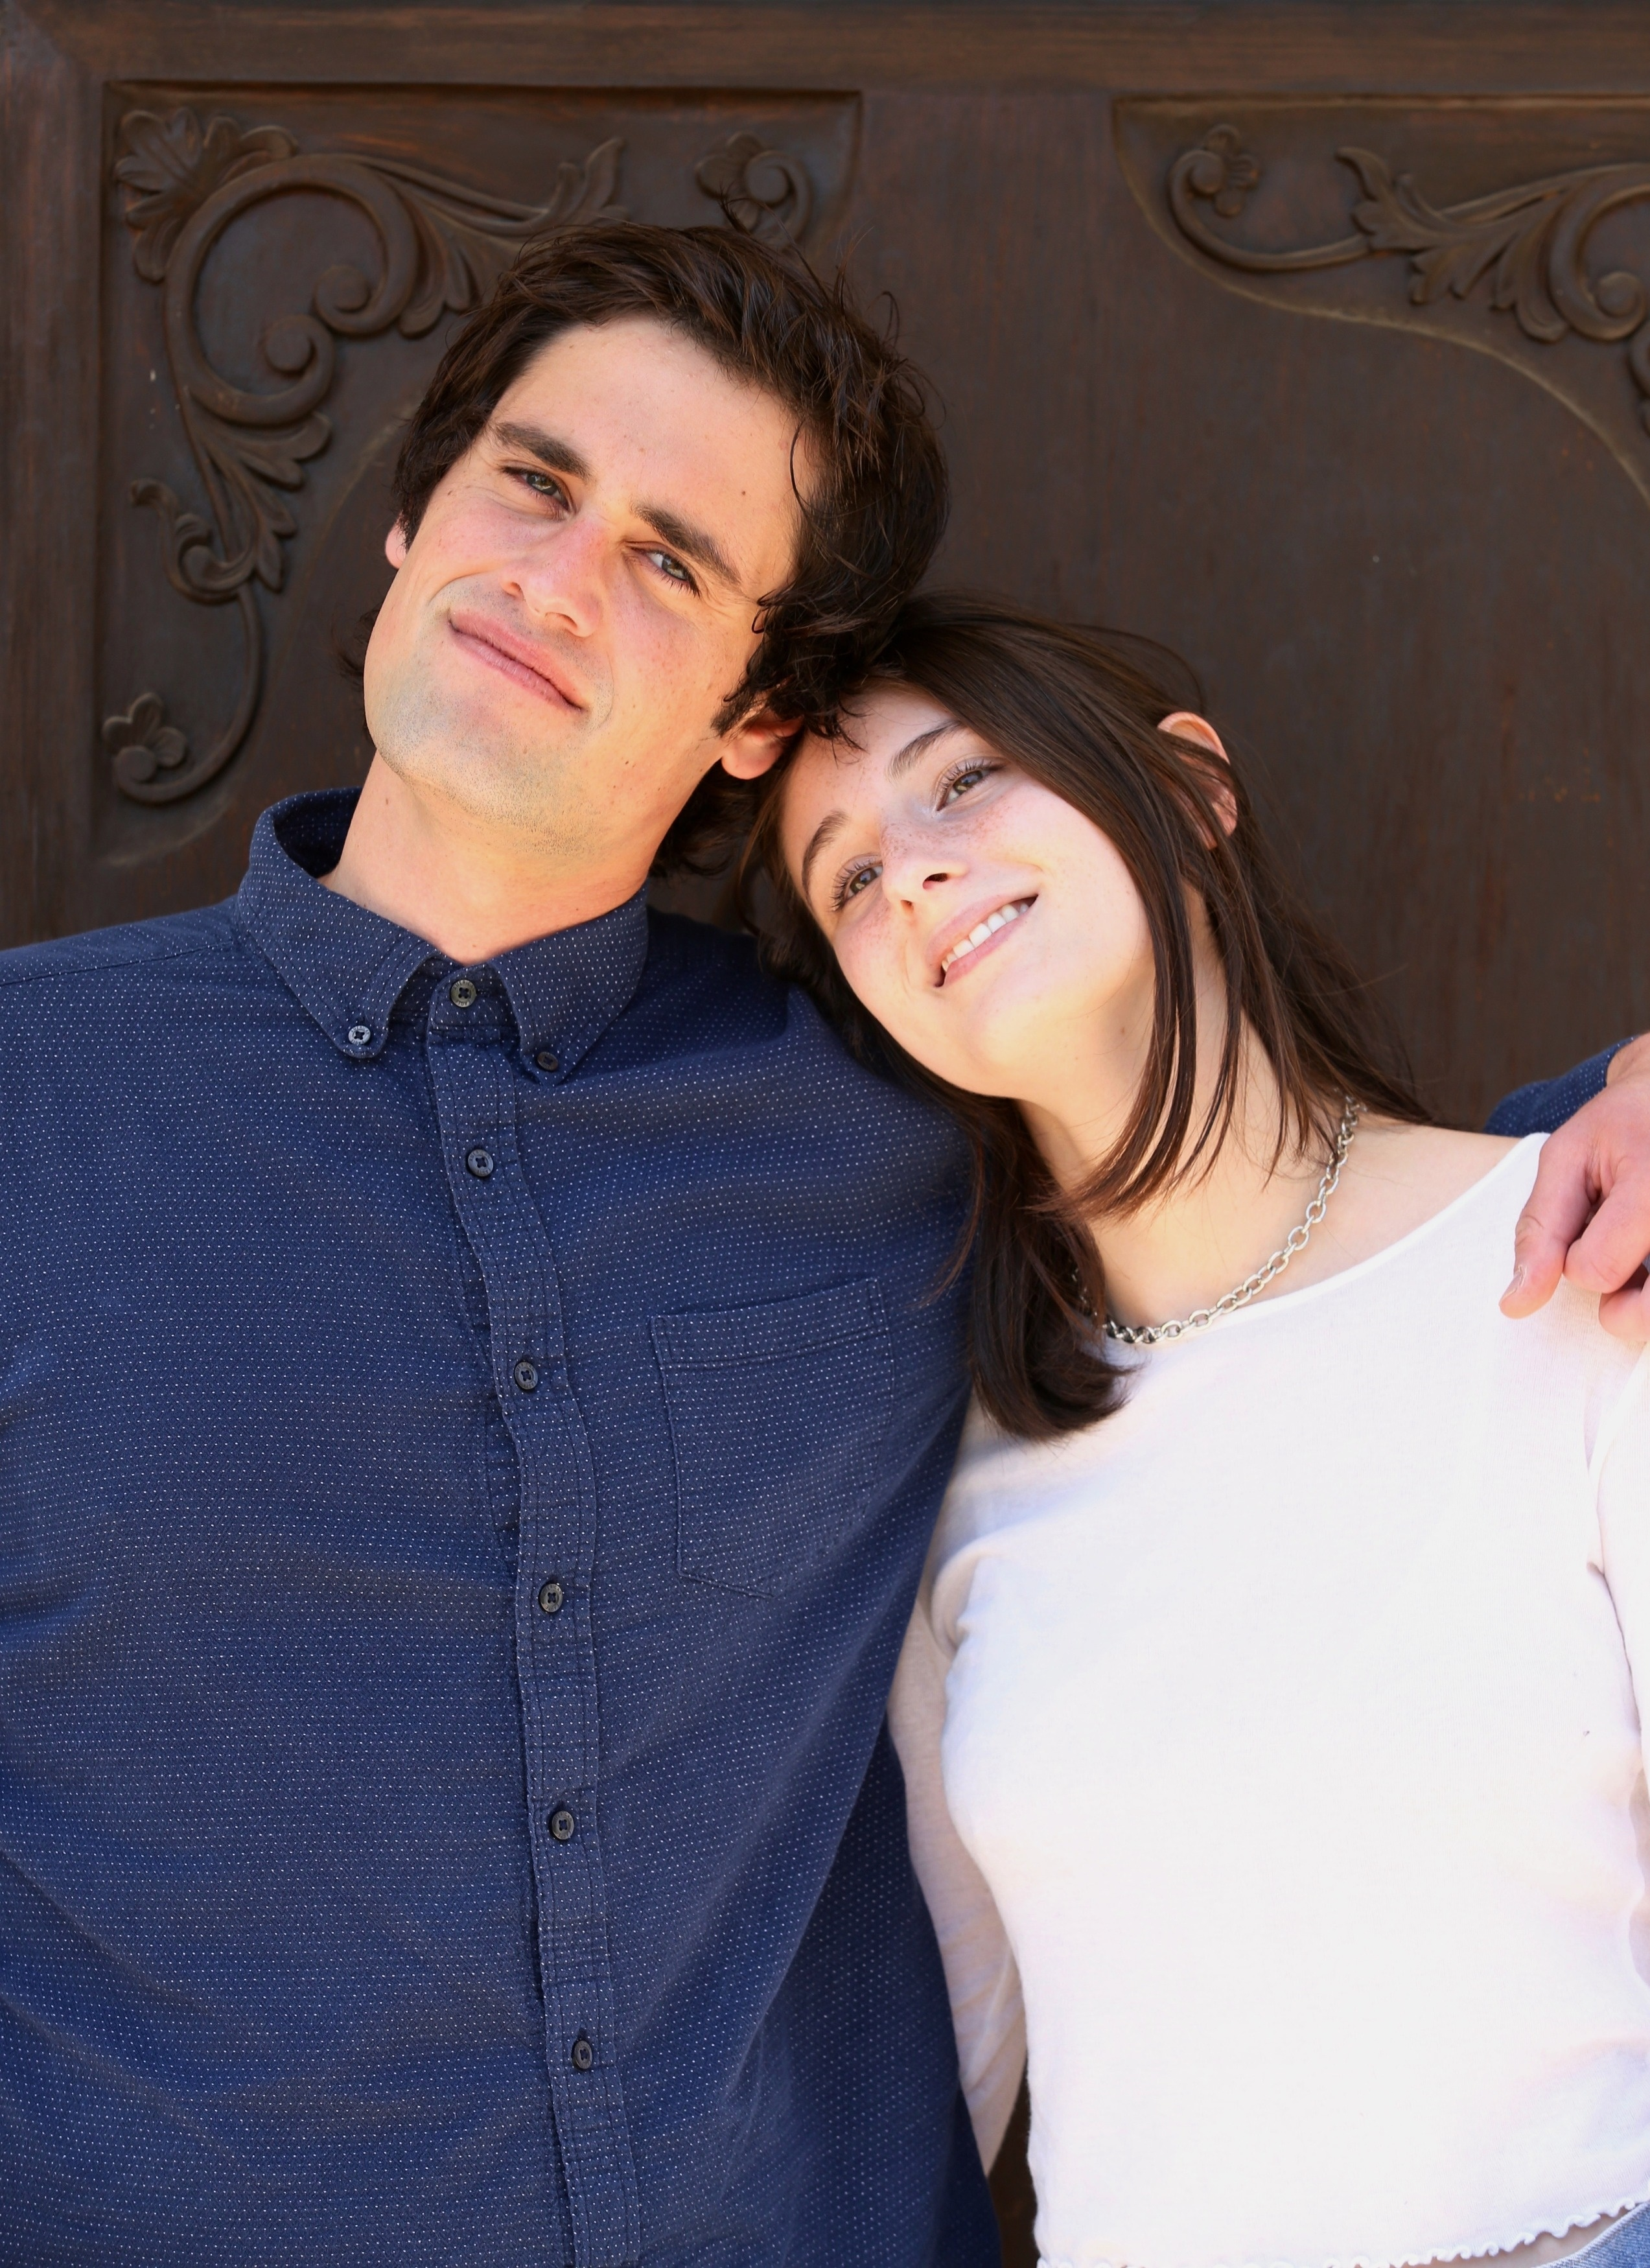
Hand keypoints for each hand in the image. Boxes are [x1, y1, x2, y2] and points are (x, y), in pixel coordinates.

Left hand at [1502, 1034, 1649, 1339]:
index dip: (1573, 1259)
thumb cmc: (1623, 1125)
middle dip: (1620, 1308)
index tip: (1585, 1222)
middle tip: (1611, 1273)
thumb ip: (1541, 1230)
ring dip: (1645, 1305)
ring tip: (1640, 1270)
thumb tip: (1515, 1304)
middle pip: (1646, 1313)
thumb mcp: (1567, 1157)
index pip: (1595, 1269)